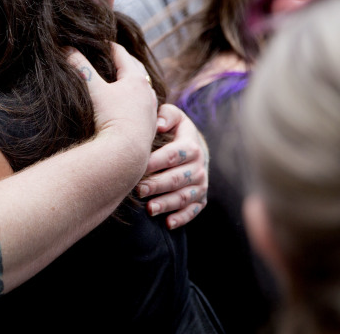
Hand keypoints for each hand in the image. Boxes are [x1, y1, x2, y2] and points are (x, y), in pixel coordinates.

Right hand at [68, 43, 157, 158]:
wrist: (126, 153)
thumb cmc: (111, 118)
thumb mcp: (94, 90)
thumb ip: (80, 67)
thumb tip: (65, 48)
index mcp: (136, 79)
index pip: (122, 54)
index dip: (109, 46)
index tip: (99, 41)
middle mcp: (148, 92)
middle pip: (137, 69)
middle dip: (124, 61)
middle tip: (111, 56)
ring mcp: (151, 110)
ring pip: (144, 89)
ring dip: (133, 82)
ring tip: (121, 81)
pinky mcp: (151, 127)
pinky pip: (145, 107)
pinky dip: (136, 101)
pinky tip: (128, 107)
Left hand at [136, 104, 208, 228]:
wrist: (195, 148)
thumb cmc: (175, 131)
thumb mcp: (174, 117)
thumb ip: (166, 115)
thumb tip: (159, 124)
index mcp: (191, 146)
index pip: (174, 155)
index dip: (156, 162)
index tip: (139, 166)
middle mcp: (199, 167)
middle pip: (177, 178)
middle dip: (157, 185)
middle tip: (138, 190)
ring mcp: (201, 185)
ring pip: (185, 197)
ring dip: (167, 204)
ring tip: (150, 209)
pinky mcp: (200, 199)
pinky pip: (193, 211)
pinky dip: (182, 218)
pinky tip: (167, 223)